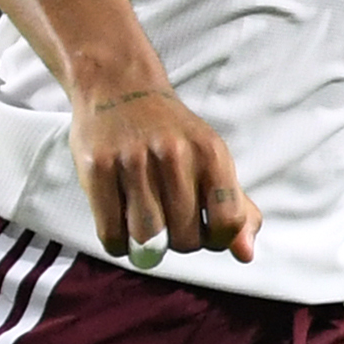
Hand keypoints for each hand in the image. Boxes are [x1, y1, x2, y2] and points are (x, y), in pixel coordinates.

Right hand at [70, 78, 259, 264]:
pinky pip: (111, 234)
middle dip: (180, 243)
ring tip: (147, 229)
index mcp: (211, 153)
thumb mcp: (212, 159)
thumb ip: (234, 207)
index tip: (205, 232)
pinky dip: (118, 243)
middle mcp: (175, 155)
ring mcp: (134, 161)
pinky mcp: (97, 169)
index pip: (227, 222)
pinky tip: (122, 226)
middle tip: (171, 226)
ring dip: (147, 248)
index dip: (218, 240)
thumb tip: (246, 255)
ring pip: (147, 240)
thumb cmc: (173, 134)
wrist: (120, 88)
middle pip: (186, 238)